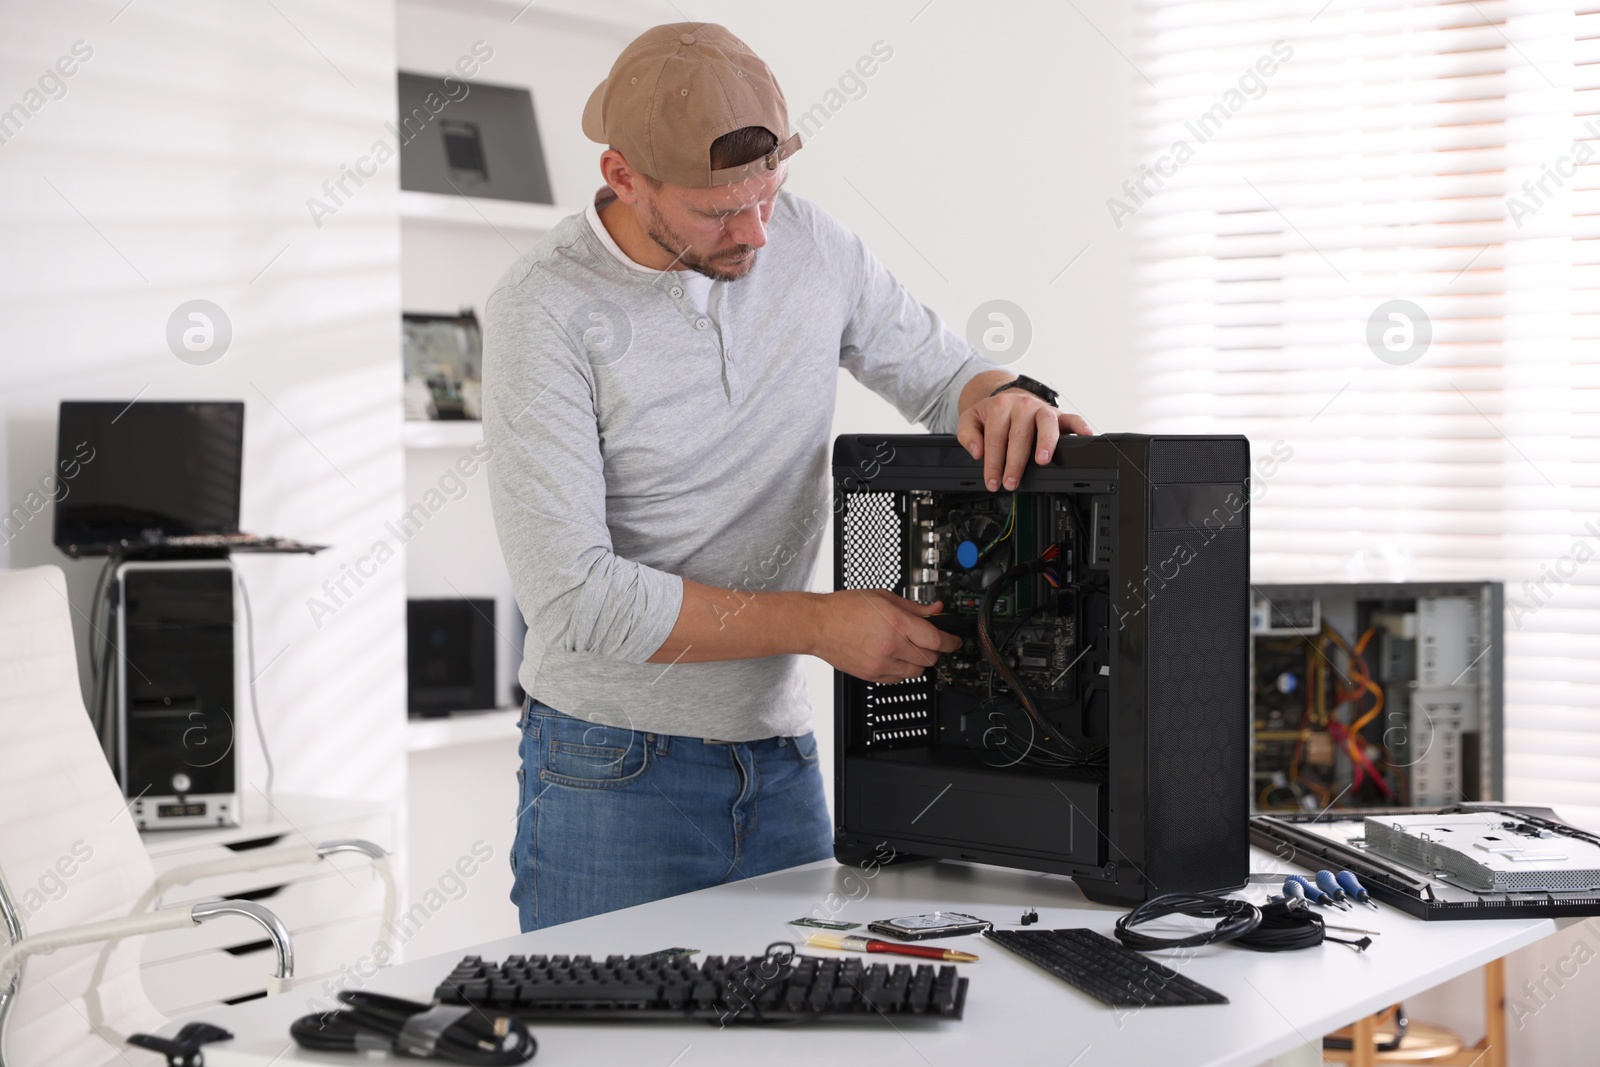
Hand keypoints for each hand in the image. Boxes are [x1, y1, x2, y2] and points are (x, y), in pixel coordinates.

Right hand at [806, 590, 961, 683]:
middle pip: (930, 658)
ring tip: (912, 649)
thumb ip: (914, 607)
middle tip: (932, 642)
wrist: (818, 625)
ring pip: (917, 672)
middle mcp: (891, 646)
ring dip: (921, 662)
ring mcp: (882, 663)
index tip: (955, 641)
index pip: (937, 639)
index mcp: (896, 623)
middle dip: (936, 650)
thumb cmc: (845, 608)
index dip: (951, 641)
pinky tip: (896, 657)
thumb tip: (935, 611)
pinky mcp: (872, 675)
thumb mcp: (884, 597)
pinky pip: (899, 679)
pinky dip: (903, 670)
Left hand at [957, 391, 1092, 491]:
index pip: (995, 439)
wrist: (1007, 397)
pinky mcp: (1058, 414)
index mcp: (1000, 407)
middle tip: (1011, 482)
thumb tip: (977, 451)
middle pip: (1019, 436)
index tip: (993, 481)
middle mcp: (1022, 406)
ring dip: (1045, 443)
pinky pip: (1072, 418)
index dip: (993, 463)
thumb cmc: (992, 413)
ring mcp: (1042, 410)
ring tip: (1042, 460)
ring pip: (1046, 425)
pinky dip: (1080, 426)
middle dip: (1015, 462)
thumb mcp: (970, 419)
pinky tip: (1085, 435)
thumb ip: (967, 435)